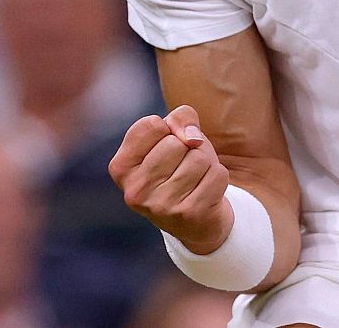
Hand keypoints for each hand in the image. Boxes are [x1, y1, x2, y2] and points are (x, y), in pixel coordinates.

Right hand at [108, 105, 231, 252]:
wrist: (196, 220)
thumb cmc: (180, 167)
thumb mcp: (174, 135)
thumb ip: (180, 118)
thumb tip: (191, 138)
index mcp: (120, 167)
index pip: (152, 125)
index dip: (168, 130)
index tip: (166, 148)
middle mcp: (135, 191)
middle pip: (175, 143)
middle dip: (188, 149)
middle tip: (183, 168)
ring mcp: (160, 206)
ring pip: (198, 158)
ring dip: (205, 164)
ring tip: (195, 180)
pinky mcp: (188, 215)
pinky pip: (217, 175)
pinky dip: (217, 177)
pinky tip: (205, 191)